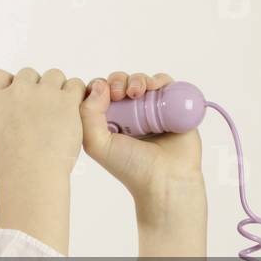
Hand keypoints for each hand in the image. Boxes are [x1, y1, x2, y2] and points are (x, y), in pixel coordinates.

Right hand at [0, 67, 86, 184]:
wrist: (34, 172)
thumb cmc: (13, 169)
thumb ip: (0, 147)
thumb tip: (1, 164)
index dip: (10, 83)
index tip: (16, 95)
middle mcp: (19, 90)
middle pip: (29, 73)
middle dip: (36, 86)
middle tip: (43, 108)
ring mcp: (44, 93)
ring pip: (54, 75)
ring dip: (58, 88)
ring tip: (63, 109)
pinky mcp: (67, 100)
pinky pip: (76, 85)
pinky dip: (78, 94)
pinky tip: (76, 110)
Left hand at [79, 71, 203, 199]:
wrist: (165, 180)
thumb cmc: (130, 167)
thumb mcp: (96, 143)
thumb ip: (87, 114)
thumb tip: (97, 85)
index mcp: (109, 120)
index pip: (99, 92)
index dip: (99, 87)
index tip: (103, 95)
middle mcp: (129, 113)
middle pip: (120, 82)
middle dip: (117, 81)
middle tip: (119, 94)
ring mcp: (151, 109)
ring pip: (142, 80)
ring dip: (137, 79)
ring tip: (136, 92)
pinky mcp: (173, 107)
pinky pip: (166, 84)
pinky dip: (159, 80)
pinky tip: (154, 87)